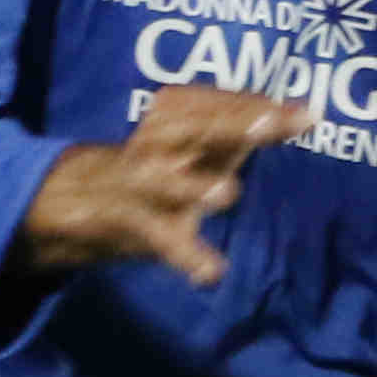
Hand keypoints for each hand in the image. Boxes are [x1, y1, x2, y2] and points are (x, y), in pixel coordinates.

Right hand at [18, 90, 311, 286]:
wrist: (70, 202)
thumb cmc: (155, 170)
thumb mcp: (194, 146)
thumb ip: (241, 130)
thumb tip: (306, 112)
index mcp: (169, 124)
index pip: (209, 104)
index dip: (251, 105)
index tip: (304, 112)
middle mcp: (152, 147)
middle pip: (188, 129)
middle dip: (229, 124)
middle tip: (273, 124)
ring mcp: (135, 185)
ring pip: (161, 182)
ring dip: (191, 186)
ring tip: (228, 194)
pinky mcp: (126, 225)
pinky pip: (157, 239)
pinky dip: (184, 255)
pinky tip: (211, 272)